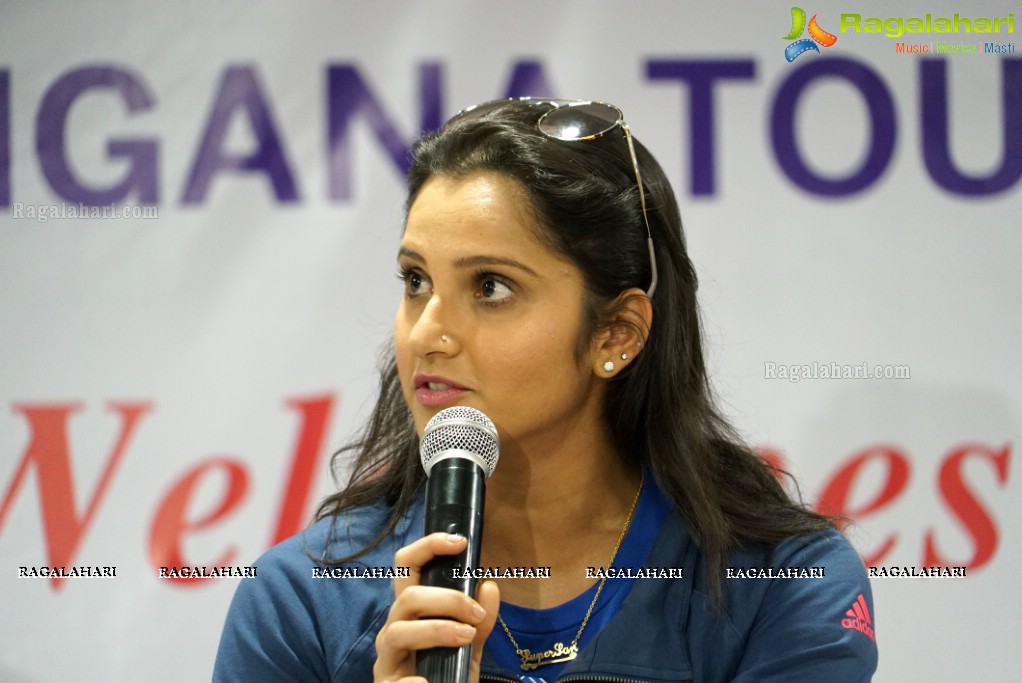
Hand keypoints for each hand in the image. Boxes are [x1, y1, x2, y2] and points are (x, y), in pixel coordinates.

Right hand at [373, 533, 500, 682]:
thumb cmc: (450, 675)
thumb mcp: (470, 647)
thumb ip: (481, 620)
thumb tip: (489, 587)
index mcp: (410, 613)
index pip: (407, 567)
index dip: (428, 547)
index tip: (459, 542)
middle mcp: (393, 630)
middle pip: (408, 597)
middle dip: (448, 600)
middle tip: (476, 614)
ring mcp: (386, 660)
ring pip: (397, 631)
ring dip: (437, 630)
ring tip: (466, 639)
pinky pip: (401, 679)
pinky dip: (419, 679)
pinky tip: (432, 681)